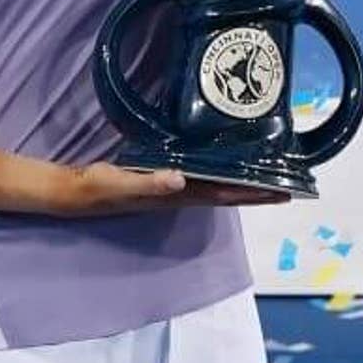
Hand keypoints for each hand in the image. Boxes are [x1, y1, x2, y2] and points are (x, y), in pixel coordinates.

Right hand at [41, 162, 291, 217]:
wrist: (74, 193)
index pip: (223, 194)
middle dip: (256, 191)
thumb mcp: (119, 182)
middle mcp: (179, 195)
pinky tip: (224, 166)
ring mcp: (171, 190)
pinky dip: (218, 174)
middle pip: (227, 193)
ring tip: (265, 176)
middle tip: (288, 183)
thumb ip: (149, 183)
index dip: (251, 194)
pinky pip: (200, 179)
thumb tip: (181, 180)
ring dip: (241, 184)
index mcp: (174, 196)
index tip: (281, 191)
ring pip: (216, 187)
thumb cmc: (97, 187)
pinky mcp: (161, 182)